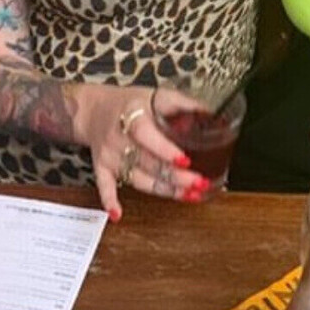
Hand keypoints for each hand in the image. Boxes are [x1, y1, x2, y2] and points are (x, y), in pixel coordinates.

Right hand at [78, 85, 209, 221]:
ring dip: (163, 190)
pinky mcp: (102, 168)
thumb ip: (184, 104)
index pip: (146, 134)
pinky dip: (109, 201)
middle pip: (147, 161)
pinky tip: (117, 214)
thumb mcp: (157, 95)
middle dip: (176, 176)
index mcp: (133, 115)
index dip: (165, 149)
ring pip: (137, 178)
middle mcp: (119, 136)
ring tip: (189, 195)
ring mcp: (110, 155)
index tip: (185, 161)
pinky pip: (104, 186)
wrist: (96, 108)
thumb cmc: (131, 103)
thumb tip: (213, 115)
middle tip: (199, 183)